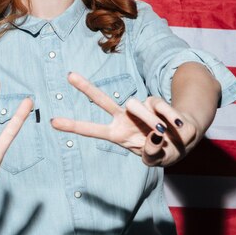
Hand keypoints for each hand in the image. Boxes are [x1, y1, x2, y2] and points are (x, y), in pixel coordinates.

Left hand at [51, 72, 199, 166]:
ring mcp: (138, 108)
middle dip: (86, 87)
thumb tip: (154, 134)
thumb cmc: (163, 152)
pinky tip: (178, 125)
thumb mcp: (155, 160)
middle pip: (102, 100)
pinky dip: (169, 116)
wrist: (183, 141)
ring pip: (135, 104)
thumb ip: (152, 153)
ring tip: (162, 133)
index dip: (73, 126)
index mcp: (118, 135)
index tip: (52, 121)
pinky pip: (159, 105)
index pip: (92, 130)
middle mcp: (124, 118)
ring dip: (149, 119)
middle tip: (68, 75)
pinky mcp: (154, 101)